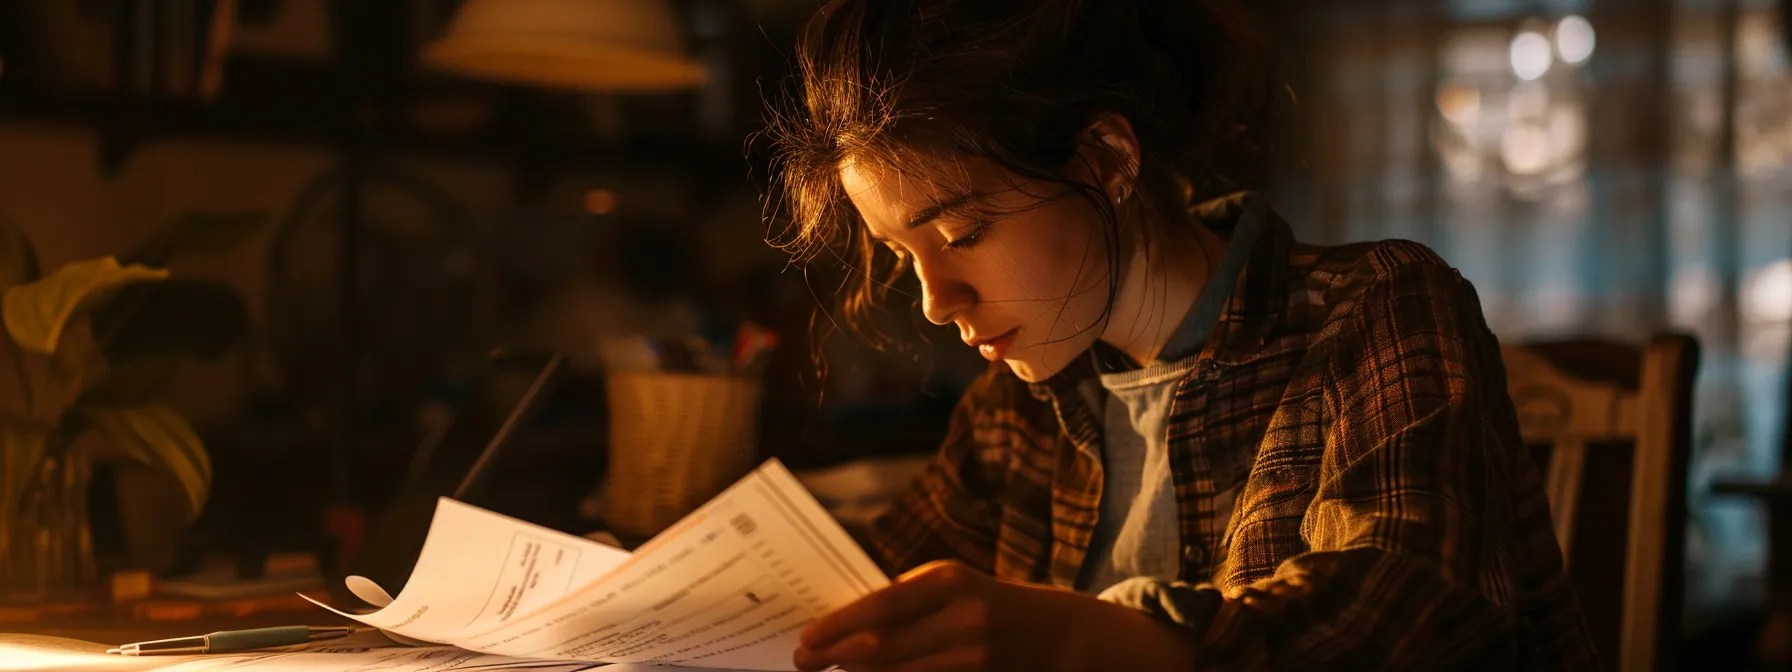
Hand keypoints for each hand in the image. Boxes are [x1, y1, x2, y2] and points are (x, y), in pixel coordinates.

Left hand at [792, 560, 1195, 671]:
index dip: (836, 627)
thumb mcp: (951, 583)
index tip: (806, 639)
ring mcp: (976, 662)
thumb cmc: (986, 602)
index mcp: (952, 583)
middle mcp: (965, 622)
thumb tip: (841, 626)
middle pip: (881, 651)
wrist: (1057, 636)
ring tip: (833, 670)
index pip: (880, 607)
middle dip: (835, 659)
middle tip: (803, 661)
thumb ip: (903, 597)